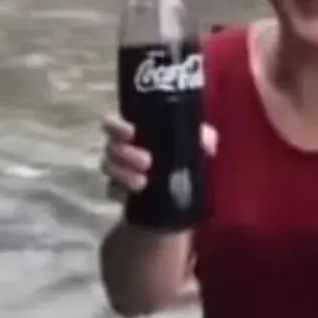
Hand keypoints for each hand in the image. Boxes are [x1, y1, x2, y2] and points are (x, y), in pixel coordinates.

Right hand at [101, 114, 217, 202]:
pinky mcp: (118, 191)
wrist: (179, 189)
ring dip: (123, 174)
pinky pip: (111, 190)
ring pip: (108, 168)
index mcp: (134, 130)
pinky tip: (133, 194)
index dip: (117, 126)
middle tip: (147, 161)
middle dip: (125, 153)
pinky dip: (120, 191)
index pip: (113, 123)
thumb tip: (209, 143)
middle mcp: (120, 148)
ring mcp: (117, 170)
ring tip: (142, 182)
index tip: (131, 132)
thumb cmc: (181, 154)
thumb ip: (203, 137)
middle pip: (111, 146)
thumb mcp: (194, 143)